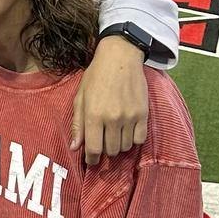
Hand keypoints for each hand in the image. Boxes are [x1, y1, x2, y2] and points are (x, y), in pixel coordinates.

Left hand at [71, 35, 148, 164]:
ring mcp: (130, 117)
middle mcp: (112, 118)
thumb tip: (75, 148)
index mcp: (94, 115)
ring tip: (114, 134)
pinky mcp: (143, 114)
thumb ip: (77, 124)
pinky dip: (133, 140)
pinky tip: (127, 131)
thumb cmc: (96, 76)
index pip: (93, 149)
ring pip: (125, 147)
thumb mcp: (80, 97)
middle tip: (103, 142)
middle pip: (110, 151)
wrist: (120, 58)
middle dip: (105, 150)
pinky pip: (140, 139)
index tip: (91, 160)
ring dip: (118, 145)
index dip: (91, 159)